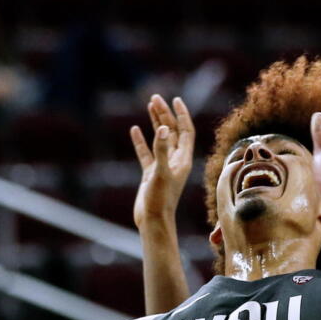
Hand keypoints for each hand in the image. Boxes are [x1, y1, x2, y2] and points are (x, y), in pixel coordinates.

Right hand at [130, 95, 194, 226]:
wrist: (153, 221)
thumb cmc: (160, 200)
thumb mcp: (161, 172)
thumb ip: (162, 150)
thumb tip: (164, 128)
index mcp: (183, 159)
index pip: (186, 131)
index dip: (181, 114)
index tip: (175, 99)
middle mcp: (175, 161)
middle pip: (173, 131)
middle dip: (165, 114)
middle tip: (155, 98)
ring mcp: (162, 166)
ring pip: (160, 139)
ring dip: (156, 122)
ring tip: (149, 105)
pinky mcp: (150, 173)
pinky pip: (146, 152)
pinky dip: (141, 140)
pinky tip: (134, 129)